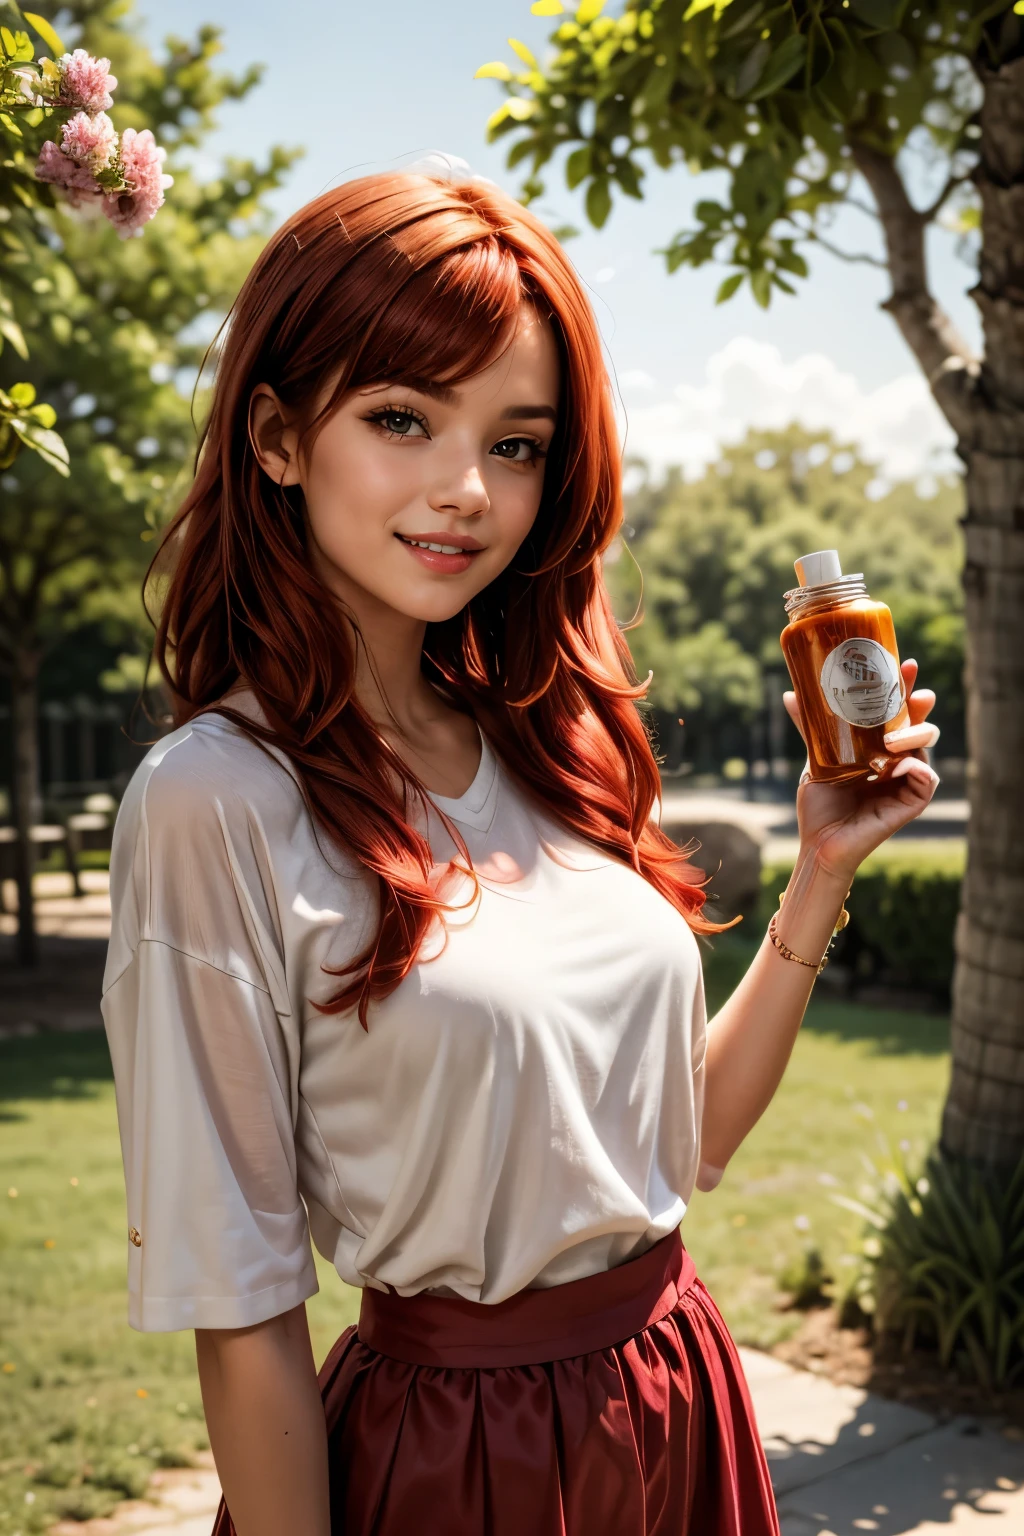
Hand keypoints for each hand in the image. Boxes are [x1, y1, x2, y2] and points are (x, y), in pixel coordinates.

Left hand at [782, 658, 939, 882]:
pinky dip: (917, 768)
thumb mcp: (817, 758)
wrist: (818, 843)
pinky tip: (900, 763)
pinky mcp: (911, 805)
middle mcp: (898, 762)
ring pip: (926, 748)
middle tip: (916, 693)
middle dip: (919, 705)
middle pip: (919, 724)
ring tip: (895, 736)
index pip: (898, 712)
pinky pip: (926, 780)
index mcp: (880, 748)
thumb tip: (792, 695)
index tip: (904, 664)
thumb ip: (812, 728)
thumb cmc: (820, 805)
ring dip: (916, 734)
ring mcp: (906, 782)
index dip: (903, 688)